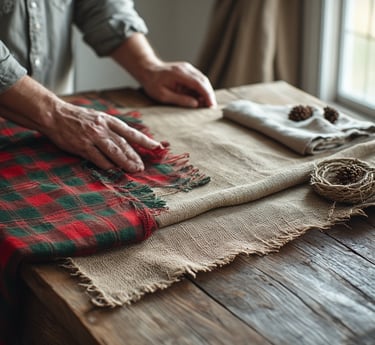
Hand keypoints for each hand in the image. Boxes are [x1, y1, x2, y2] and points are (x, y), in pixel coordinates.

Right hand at [46, 101, 160, 171]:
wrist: (54, 114)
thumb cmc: (76, 117)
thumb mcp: (97, 117)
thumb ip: (110, 128)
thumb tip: (125, 141)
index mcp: (108, 120)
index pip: (130, 132)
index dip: (145, 140)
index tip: (157, 146)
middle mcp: (103, 128)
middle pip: (123, 144)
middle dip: (134, 156)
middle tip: (142, 167)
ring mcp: (93, 137)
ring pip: (114, 151)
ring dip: (125, 162)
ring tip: (134, 170)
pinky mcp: (82, 146)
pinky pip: (98, 158)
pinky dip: (107, 165)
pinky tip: (114, 170)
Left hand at [140, 61, 216, 107]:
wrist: (148, 70)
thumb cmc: (152, 84)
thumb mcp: (163, 95)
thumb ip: (180, 99)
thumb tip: (195, 104)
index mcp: (179, 73)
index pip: (198, 84)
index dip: (207, 95)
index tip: (211, 106)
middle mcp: (186, 68)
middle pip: (204, 81)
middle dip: (209, 95)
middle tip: (210, 108)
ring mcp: (188, 69)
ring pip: (203, 81)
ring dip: (206, 93)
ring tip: (205, 106)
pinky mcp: (188, 72)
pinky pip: (198, 81)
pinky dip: (201, 91)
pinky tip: (199, 100)